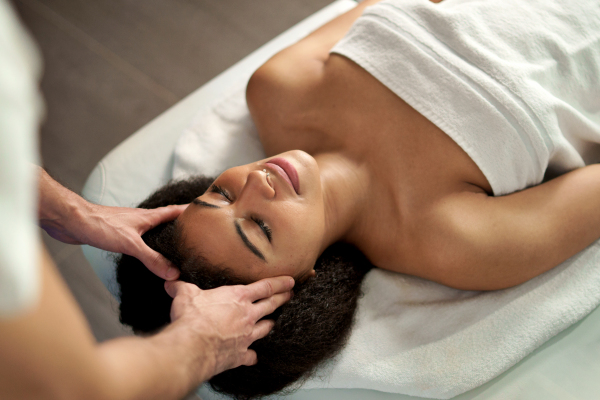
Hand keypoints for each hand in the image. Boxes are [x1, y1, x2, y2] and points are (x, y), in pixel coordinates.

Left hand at [43, 202, 186, 279]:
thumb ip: (152, 259)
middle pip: (167, 220)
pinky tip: (148, 255)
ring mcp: (130, 226)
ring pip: (154, 230)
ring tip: (177, 247)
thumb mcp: (130, 244)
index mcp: (149, 217)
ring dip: (165, 236)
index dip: (192, 211)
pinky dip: (149, 245)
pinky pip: (140, 239)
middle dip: (182, 226)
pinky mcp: (118, 234)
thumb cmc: (99, 225)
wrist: (70, 220)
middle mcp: (142, 219)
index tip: (208, 213)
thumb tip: (173, 273)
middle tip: (197, 235)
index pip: (176, 211)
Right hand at [164, 276, 294, 377]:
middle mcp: (247, 316)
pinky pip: (251, 355)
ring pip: (265, 328)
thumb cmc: (192, 318)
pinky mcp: (241, 354)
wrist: (192, 346)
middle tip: (290, 296)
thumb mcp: (186, 295)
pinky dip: (252, 355)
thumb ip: (182, 288)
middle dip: (283, 299)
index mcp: (238, 297)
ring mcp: (247, 336)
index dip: (280, 283)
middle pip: (271, 306)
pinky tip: (252, 356)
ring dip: (269, 325)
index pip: (266, 287)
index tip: (290, 281)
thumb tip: (172, 282)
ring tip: (273, 323)